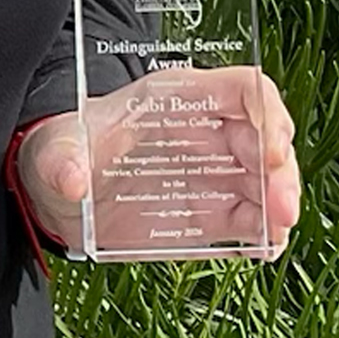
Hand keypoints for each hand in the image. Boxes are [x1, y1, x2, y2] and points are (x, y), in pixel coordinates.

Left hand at [16, 66, 301, 258]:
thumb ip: (63, 157)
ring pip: (268, 180)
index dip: (268, 113)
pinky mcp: (210, 213)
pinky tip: (264, 248)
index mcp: (177, 99)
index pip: (243, 89)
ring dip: (281, 204)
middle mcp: (205, 132)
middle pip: (266, 138)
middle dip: (281, 170)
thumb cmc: (66, 149)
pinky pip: (251, 220)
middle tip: (280, 206)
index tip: (271, 148)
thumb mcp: (56, 147)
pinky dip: (266, 234)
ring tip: (277, 229)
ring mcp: (212, 174)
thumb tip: (71, 179)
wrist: (57, 191)